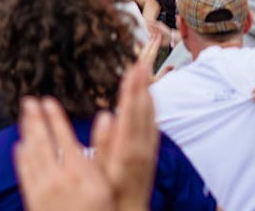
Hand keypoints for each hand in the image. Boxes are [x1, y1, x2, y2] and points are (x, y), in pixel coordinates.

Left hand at [15, 97, 115, 210]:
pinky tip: (19, 146)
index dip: (54, 117)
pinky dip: (21, 157)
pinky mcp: (33, 200)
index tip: (48, 101)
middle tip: (28, 100)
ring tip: (23, 115)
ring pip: (31, 154)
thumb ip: (105, 151)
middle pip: (42, 141)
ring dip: (26, 132)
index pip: (63, 137)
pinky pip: (24, 173)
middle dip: (34, 119)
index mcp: (80, 173)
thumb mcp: (109, 186)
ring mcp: (43, 189)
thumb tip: (107, 118)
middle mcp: (59, 178)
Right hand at [91, 58, 159, 210]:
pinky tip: (148, 100)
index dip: (132, 88)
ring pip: (151, 115)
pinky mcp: (150, 152)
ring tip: (145, 74)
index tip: (132, 68)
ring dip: (148, 93)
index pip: (131, 111)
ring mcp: (149, 149)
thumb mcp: (101, 171)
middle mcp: (142, 146)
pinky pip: (153, 123)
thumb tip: (106, 115)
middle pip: (144, 109)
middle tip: (141, 62)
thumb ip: (103, 144)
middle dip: (142, 85)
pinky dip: (151, 107)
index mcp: (128, 147)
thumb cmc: (110, 193)